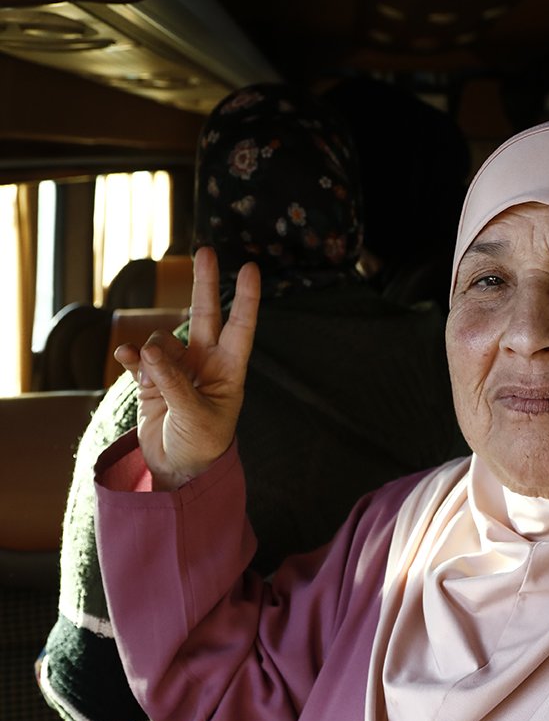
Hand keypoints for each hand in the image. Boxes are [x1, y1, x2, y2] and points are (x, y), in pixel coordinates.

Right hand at [113, 247, 259, 490]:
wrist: (179, 470)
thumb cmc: (202, 446)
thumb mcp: (195, 416)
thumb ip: (173, 382)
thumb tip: (149, 348)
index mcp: (229, 371)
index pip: (241, 328)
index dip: (246, 299)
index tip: (251, 268)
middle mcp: (205, 364)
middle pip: (204, 315)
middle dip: (205, 283)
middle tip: (206, 250)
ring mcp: (178, 369)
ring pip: (162, 339)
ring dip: (153, 348)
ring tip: (150, 369)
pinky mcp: (152, 380)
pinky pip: (139, 357)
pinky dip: (131, 355)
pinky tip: (125, 357)